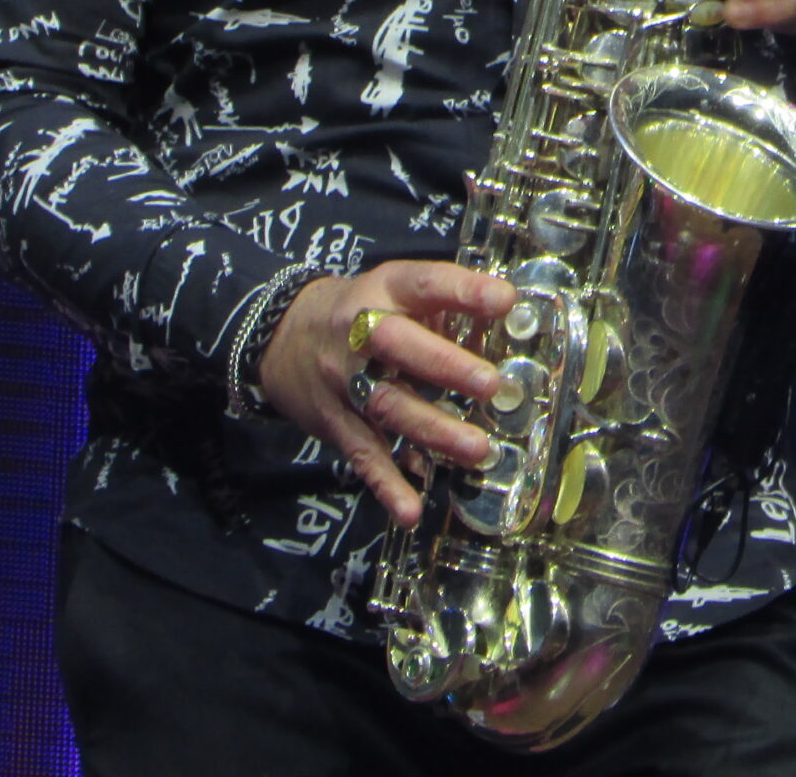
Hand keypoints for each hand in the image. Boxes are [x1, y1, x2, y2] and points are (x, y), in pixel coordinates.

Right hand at [258, 261, 516, 527]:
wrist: (283, 337)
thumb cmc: (363, 311)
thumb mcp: (397, 292)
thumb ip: (447, 307)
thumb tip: (513, 325)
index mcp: (386, 290)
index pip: (425, 283)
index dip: (464, 291)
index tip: (505, 301)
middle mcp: (360, 333)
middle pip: (399, 346)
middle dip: (445, 365)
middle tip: (491, 385)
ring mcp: (344, 380)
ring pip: (388, 405)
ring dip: (433, 430)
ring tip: (477, 450)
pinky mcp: (335, 422)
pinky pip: (363, 454)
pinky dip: (387, 484)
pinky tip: (411, 511)